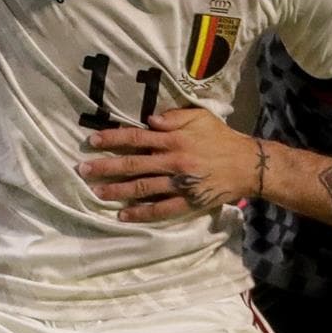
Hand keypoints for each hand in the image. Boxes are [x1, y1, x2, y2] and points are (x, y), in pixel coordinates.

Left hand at [79, 109, 266, 218]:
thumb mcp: (200, 117)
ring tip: (97, 192)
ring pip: (142, 188)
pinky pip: (160, 210)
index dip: (113, 139)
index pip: (136, 138)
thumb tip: (148, 120)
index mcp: (174, 139)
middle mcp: (173, 161)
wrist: (247, 165)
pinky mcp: (187, 202)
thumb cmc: (221, 138)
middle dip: (105, 167)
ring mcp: (179, 184)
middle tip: (83, 170)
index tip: (92, 141)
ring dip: (117, 191)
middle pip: (133, 164)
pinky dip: (141, 214)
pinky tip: (123, 216)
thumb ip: (174, 116)